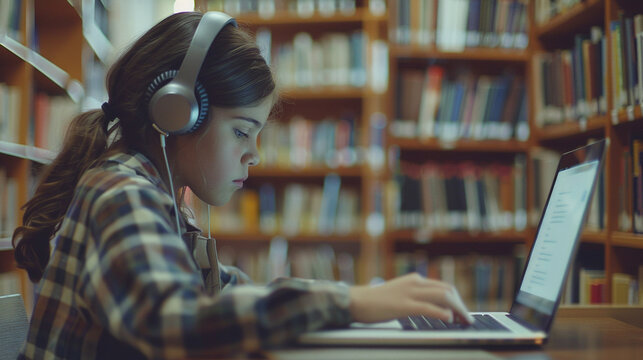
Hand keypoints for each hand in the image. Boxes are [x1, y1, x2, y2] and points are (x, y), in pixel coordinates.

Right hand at [349, 273, 473, 324]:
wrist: (355, 301)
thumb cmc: (374, 301)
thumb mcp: (398, 295)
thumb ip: (413, 297)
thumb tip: (430, 308)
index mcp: (414, 280)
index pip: (443, 286)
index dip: (457, 299)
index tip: (462, 312)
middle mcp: (415, 282)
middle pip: (447, 290)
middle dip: (461, 304)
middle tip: (467, 319)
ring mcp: (409, 293)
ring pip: (442, 296)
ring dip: (457, 309)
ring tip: (464, 321)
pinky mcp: (403, 305)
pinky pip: (427, 307)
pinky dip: (441, 312)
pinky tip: (449, 319)